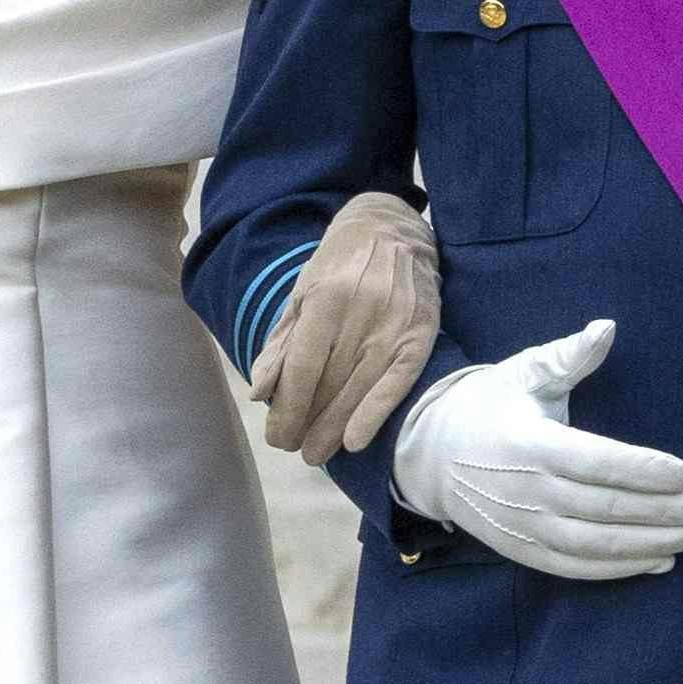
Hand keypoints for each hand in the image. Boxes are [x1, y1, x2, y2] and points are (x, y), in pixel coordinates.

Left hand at [250, 191, 443, 457]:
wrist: (392, 230)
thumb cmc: (339, 266)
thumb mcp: (301, 294)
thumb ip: (281, 343)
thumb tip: (260, 393)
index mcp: (326, 297)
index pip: (304, 366)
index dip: (289, 407)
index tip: (277, 435)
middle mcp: (362, 310)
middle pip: (330, 382)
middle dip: (309, 423)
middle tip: (295, 450)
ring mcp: (395, 322)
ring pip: (360, 387)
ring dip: (335, 428)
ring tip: (317, 453)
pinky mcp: (422, 332)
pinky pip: (398, 381)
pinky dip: (375, 413)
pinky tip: (355, 441)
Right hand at [390, 321, 682, 580]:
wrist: (431, 456)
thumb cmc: (489, 406)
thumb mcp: (523, 371)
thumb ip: (569, 355)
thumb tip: (607, 327)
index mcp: (529, 443)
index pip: (595, 462)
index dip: (642, 470)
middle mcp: (526, 491)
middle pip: (604, 509)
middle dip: (661, 511)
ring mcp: (524, 527)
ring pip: (596, 546)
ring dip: (649, 544)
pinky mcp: (523, 550)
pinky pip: (576, 568)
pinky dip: (620, 570)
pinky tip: (659, 561)